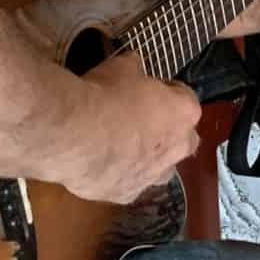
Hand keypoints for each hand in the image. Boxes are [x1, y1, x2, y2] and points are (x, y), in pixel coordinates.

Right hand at [58, 47, 199, 203]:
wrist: (74, 135)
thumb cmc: (104, 95)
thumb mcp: (120, 67)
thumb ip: (133, 69)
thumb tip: (132, 65)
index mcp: (184, 112)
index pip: (186, 99)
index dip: (166, 93)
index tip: (150, 90)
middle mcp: (177, 148)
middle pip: (182, 139)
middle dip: (167, 131)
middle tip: (140, 120)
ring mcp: (153, 175)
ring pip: (159, 168)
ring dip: (148, 158)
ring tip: (119, 145)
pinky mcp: (127, 194)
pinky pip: (129, 184)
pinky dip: (118, 175)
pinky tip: (99, 164)